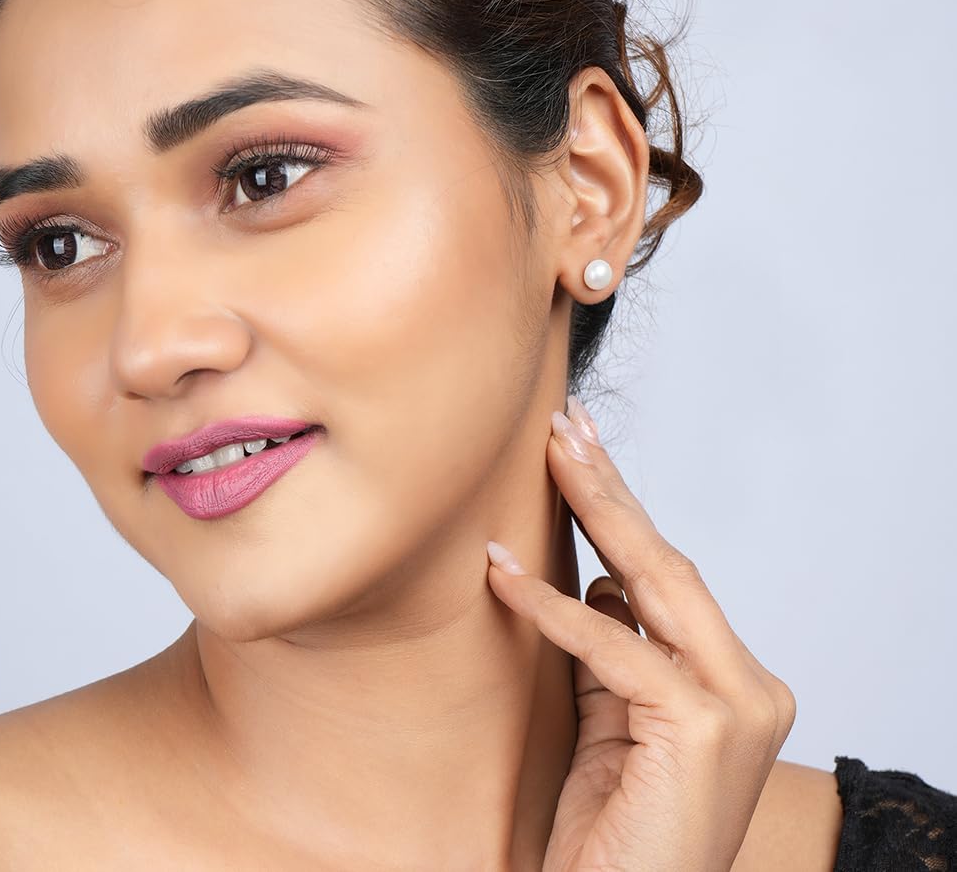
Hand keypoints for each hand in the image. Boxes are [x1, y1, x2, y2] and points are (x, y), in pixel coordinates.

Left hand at [485, 396, 795, 871]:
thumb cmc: (613, 830)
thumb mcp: (612, 721)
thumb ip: (615, 653)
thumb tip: (598, 581)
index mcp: (732, 680)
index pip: (668, 576)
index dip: (622, 509)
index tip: (582, 448)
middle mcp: (750, 686)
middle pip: (667, 563)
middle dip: (611, 488)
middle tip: (566, 424)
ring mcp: (738, 707)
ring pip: (654, 585)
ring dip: (594, 512)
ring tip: (549, 454)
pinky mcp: (704, 729)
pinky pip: (613, 647)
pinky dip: (553, 608)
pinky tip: (503, 572)